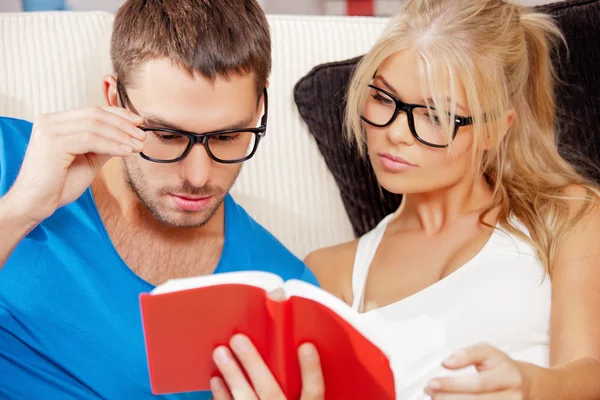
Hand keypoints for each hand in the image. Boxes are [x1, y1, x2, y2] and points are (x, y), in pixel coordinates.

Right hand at [8, 107, 144, 221]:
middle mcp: (50, 121)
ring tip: (138, 146)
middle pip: (95, 115)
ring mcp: (49, 131)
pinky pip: (90, 140)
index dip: (119, 115)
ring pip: (95, 126)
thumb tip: (128, 136)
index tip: (139, 123)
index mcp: (56, 122)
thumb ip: (103, 145)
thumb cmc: (59, 184)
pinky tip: (126, 152)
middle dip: (123, 125)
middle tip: (142, 135)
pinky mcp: (52, 143)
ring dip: (121, 136)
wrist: (35, 204)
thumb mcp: (88, 160)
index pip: (92, 111)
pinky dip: (112, 145)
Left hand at [210, 334, 324, 399]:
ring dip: (232, 376)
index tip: (305, 346)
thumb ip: (300, 394)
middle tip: (238, 339)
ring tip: (219, 352)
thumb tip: (297, 357)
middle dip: (253, 364)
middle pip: (271, 393)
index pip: (315, 394)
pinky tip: (216, 381)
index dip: (311, 370)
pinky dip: (222, 398)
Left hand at [424, 343, 537, 399]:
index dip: (453, 385)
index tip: (433, 383)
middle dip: (448, 398)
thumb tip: (447, 362)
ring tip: (435, 398)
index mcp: (510, 376)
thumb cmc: (504, 367)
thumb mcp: (489, 352)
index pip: (478, 384)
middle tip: (430, 392)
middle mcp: (513, 397)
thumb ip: (467, 354)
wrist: (529, 385)